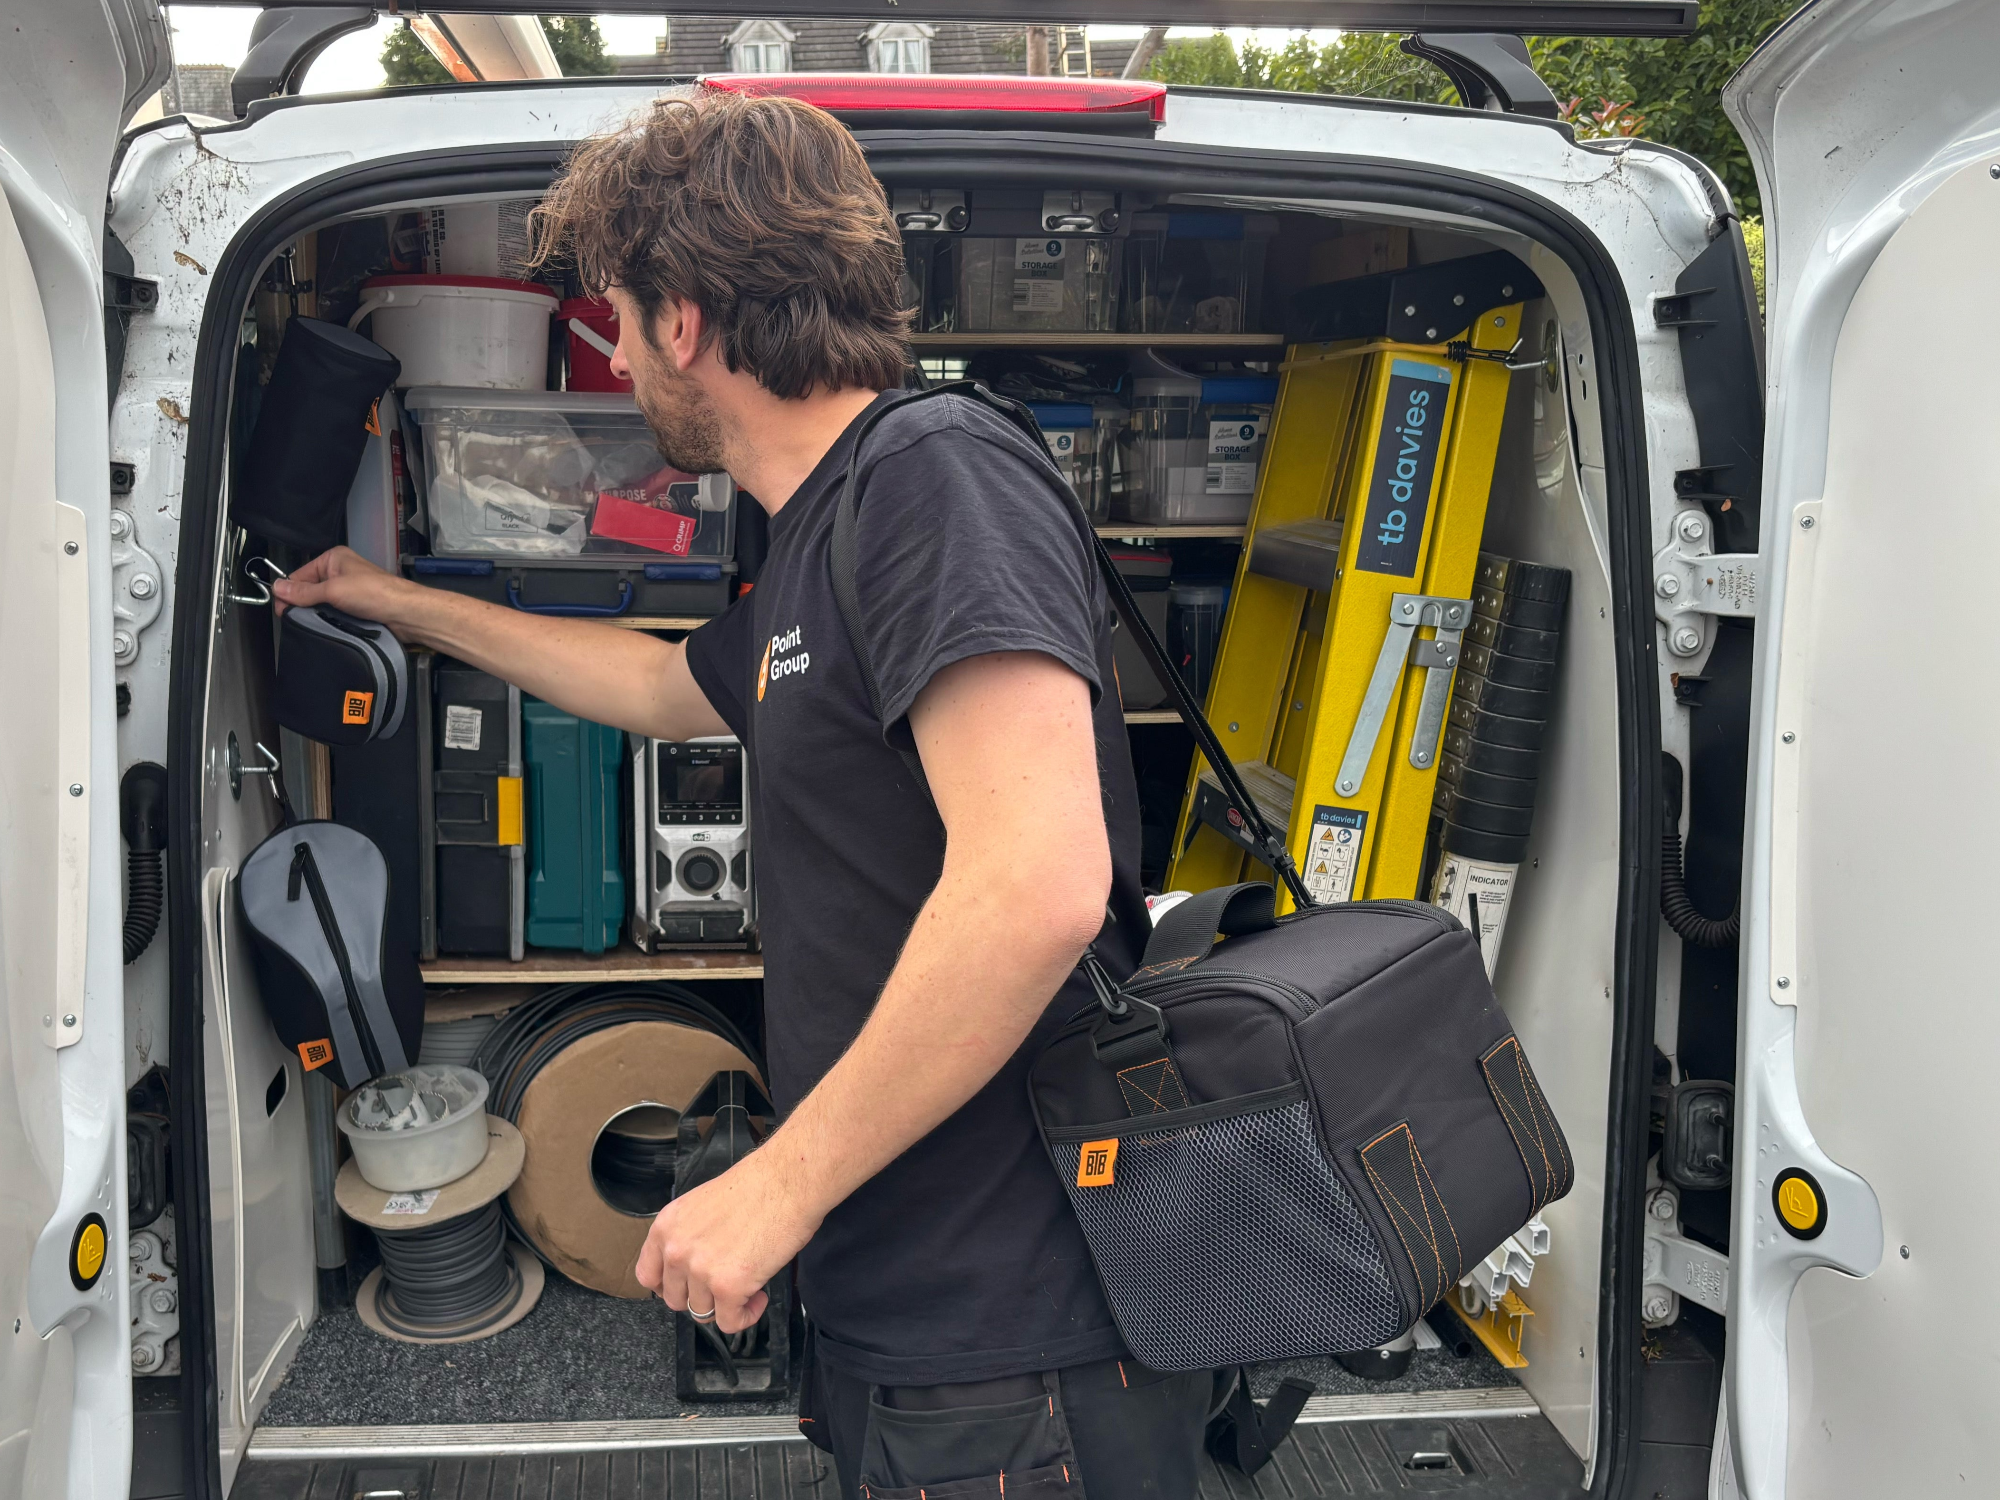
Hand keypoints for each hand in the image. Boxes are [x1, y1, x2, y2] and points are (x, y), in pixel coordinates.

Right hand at [271, 546, 413, 630]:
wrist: (405, 614)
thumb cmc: (374, 593)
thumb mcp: (333, 590)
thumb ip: (304, 592)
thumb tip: (278, 588)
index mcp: (333, 559)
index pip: (300, 574)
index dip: (289, 592)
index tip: (281, 610)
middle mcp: (340, 572)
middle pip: (309, 590)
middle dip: (302, 605)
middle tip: (295, 620)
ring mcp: (348, 591)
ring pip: (320, 604)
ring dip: (317, 615)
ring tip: (314, 625)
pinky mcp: (355, 607)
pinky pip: (333, 613)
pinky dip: (329, 620)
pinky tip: (326, 628)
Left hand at [634, 1151, 822, 1334]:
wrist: (787, 1181)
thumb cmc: (757, 1186)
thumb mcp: (702, 1206)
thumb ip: (688, 1237)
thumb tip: (692, 1267)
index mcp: (666, 1227)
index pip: (647, 1276)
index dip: (669, 1286)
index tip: (687, 1286)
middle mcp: (676, 1250)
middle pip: (676, 1299)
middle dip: (701, 1296)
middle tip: (725, 1283)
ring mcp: (700, 1271)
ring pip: (702, 1313)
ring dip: (726, 1304)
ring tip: (749, 1284)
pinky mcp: (728, 1287)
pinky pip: (730, 1323)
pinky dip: (746, 1316)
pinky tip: (759, 1298)